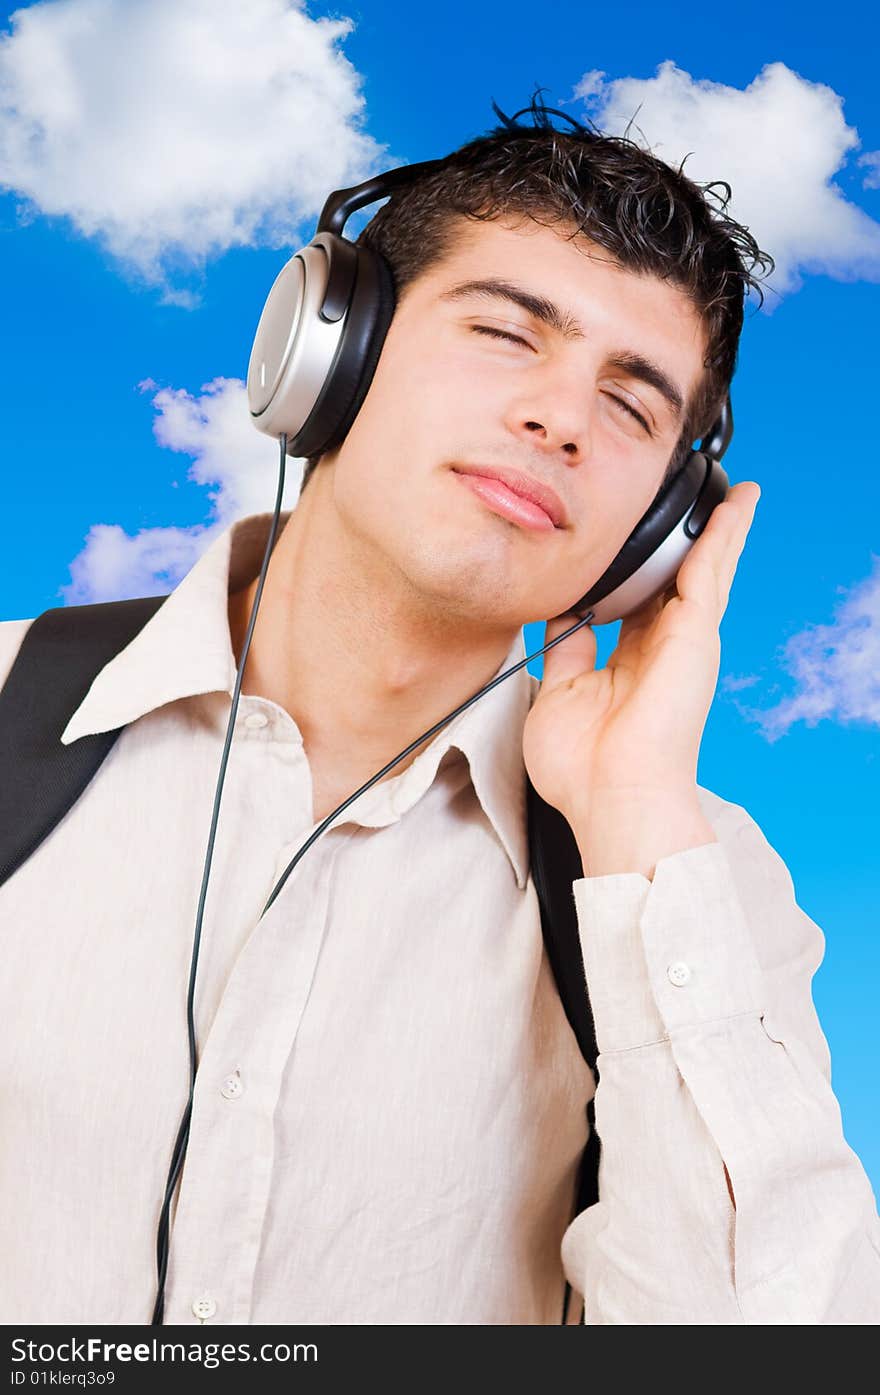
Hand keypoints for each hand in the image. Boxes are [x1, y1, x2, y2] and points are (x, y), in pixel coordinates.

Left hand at [522, 482, 760, 873]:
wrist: (612, 798)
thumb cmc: (582, 769)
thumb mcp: (558, 694)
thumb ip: (565, 649)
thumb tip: (562, 611)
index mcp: (629, 664)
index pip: (636, 605)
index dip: (635, 573)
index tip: (629, 543)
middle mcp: (662, 650)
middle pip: (676, 582)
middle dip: (682, 544)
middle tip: (685, 502)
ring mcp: (684, 642)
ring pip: (703, 570)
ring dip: (716, 530)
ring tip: (732, 491)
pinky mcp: (696, 634)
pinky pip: (712, 570)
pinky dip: (725, 534)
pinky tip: (738, 502)